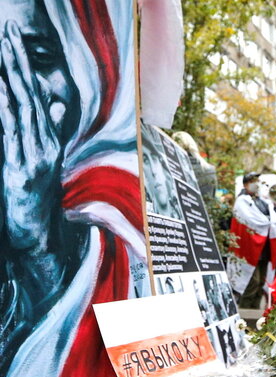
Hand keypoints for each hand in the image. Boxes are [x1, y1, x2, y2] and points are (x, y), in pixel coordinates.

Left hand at [0, 21, 61, 249]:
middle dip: (17, 63)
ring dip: (11, 80)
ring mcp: (32, 158)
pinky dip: (5, 112)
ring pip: (19, 111)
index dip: (24, 66)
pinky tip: (0, 91)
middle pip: (28, 96)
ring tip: (2, 53)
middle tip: (8, 33)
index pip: (35, 95)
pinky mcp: (20, 172)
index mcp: (48, 139)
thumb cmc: (38, 196)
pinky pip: (11, 136)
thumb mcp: (46, 159)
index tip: (14, 39)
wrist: (37, 234)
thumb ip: (53, 129)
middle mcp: (42, 145)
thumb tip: (59, 101)